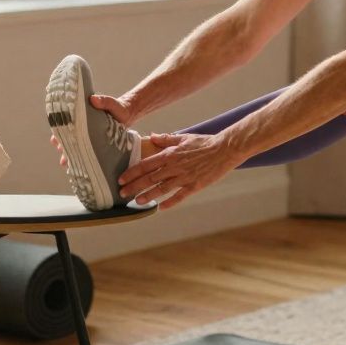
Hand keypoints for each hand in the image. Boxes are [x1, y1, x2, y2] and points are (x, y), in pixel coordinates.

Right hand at [50, 93, 136, 166]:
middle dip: (62, 146)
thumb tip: (93, 99)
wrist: (128, 114)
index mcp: (82, 116)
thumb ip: (104, 101)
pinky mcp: (97, 143)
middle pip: (68, 137)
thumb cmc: (118, 107)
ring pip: (76, 146)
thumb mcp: (111, 103)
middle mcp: (83, 127)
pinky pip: (87, 151)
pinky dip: (82, 158)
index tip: (55, 140)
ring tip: (65, 163)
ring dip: (69, 154)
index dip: (59, 132)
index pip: (66, 124)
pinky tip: (78, 167)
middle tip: (61, 154)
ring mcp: (89, 136)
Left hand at [117, 132, 242, 210]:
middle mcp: (174, 167)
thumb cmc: (204, 142)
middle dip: (134, 187)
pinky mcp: (194, 185)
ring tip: (136, 202)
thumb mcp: (184, 137)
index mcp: (170, 154)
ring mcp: (184, 177)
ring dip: (148, 196)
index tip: (121, 179)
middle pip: (149, 178)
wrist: (224, 149)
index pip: (145, 165)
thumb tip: (153, 136)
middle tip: (122, 194)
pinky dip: (170, 202)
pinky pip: (179, 196)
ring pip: (161, 189)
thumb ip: (167, 139)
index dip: (132, 173)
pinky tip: (161, 208)